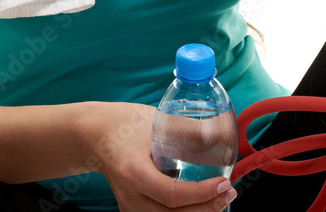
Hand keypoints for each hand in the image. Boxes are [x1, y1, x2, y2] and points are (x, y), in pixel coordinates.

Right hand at [84, 102, 237, 210]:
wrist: (96, 134)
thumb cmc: (125, 124)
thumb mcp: (155, 122)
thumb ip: (187, 130)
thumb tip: (222, 133)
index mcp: (133, 172)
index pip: (171, 194)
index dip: (202, 194)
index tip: (224, 183)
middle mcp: (130, 197)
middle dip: (207, 208)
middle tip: (230, 191)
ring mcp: (130, 208)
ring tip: (221, 197)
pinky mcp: (133, 211)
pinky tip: (203, 202)